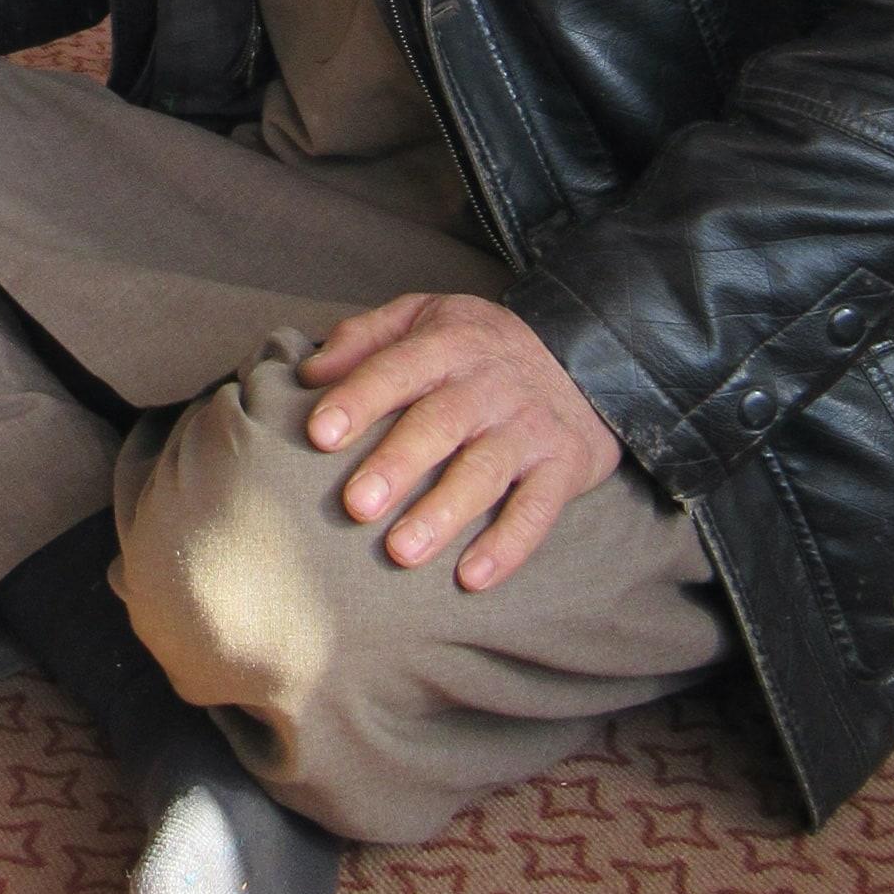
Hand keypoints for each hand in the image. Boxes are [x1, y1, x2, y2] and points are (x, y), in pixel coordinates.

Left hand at [297, 292, 621, 590]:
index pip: (397, 369)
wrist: (585, 356)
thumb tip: (308, 372)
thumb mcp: (423, 316)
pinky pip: (538, 509)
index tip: (320, 434)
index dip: (359, 399)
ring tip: (401, 552)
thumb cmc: (478, 347)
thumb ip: (365, 337)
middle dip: (397, 464)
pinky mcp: (563, 465)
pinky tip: (472, 577)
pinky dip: (508, 544)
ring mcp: (528, 427)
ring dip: (443, 514)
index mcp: (447, 344)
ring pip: (484, 471)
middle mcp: (489, 385)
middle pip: (439, 424)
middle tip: (356, 505)